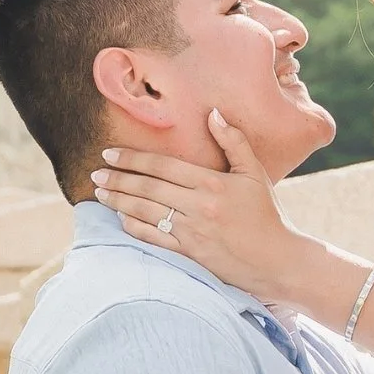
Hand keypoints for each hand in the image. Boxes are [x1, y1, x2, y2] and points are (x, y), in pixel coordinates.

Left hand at [92, 110, 312, 299]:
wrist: (278, 260)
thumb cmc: (268, 215)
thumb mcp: (255, 173)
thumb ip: (234, 142)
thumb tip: (213, 113)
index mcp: (212, 184)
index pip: (163, 166)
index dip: (133, 159)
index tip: (110, 154)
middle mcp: (198, 207)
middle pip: (148, 188)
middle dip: (118, 179)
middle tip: (96, 172)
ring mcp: (192, 233)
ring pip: (146, 213)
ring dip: (119, 201)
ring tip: (100, 192)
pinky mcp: (190, 255)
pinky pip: (154, 240)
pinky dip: (134, 228)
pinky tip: (120, 218)